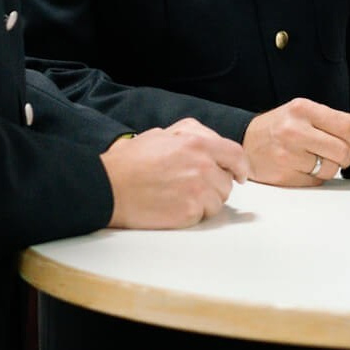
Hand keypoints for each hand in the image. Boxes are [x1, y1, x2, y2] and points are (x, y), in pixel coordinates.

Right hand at [102, 117, 249, 227]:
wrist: (109, 187)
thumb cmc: (131, 161)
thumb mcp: (163, 133)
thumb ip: (193, 134)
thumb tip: (213, 144)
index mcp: (198, 143)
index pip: (236, 155)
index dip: (241, 167)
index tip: (240, 175)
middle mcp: (203, 165)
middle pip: (227, 182)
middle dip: (215, 186)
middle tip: (192, 188)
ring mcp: (198, 189)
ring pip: (218, 202)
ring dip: (204, 202)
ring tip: (178, 197)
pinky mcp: (189, 212)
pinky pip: (203, 216)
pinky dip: (192, 215)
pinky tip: (173, 207)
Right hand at [243, 98, 349, 185]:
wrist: (246, 141)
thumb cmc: (280, 125)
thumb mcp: (309, 113)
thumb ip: (341, 121)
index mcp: (303, 109)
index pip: (345, 126)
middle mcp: (294, 130)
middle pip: (341, 150)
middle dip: (348, 157)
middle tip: (342, 156)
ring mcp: (287, 154)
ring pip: (330, 169)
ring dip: (331, 168)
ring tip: (316, 159)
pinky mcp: (283, 176)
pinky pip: (315, 182)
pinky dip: (316, 177)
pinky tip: (304, 167)